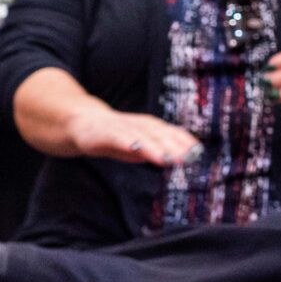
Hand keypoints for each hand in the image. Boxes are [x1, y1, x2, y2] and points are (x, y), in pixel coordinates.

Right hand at [66, 107, 200, 165]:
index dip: (185, 141)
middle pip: (159, 134)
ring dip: (156, 147)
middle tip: (188, 158)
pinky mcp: (104, 133)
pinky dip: (128, 142)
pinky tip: (136, 149)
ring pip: (141, 136)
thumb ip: (159, 150)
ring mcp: (121, 127)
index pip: (171, 132)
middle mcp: (138, 124)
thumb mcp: (140, 144)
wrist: (81, 123)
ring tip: (169, 158)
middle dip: (174, 146)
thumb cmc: (116, 137)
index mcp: (150, 126)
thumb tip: (181, 159)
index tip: (199, 153)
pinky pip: (118, 137)